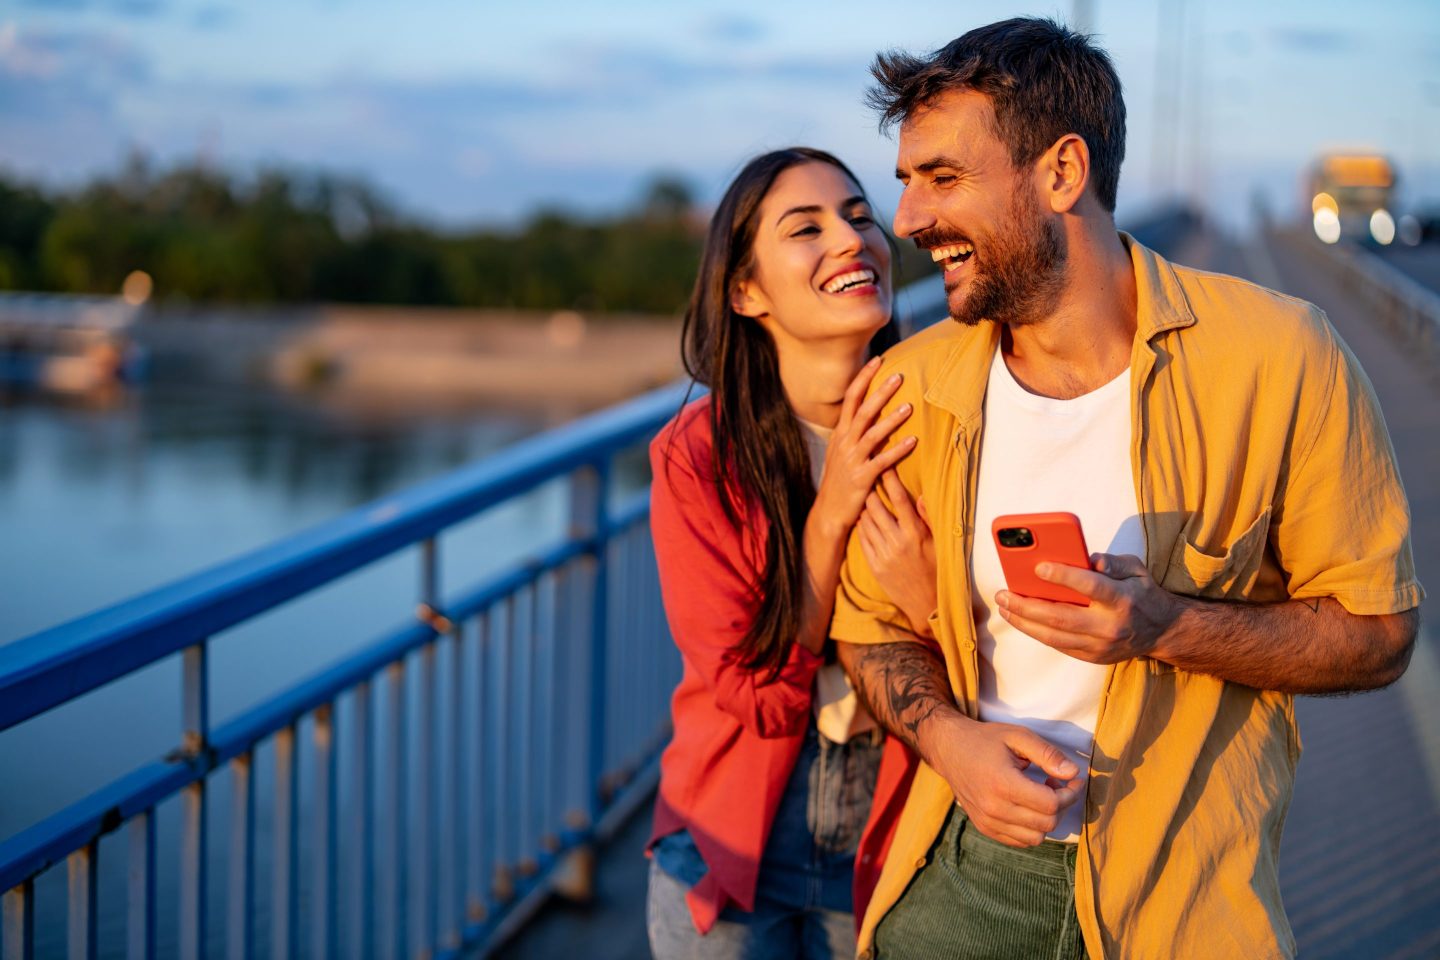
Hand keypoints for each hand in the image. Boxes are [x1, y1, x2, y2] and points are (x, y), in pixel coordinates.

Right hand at [812, 358, 915, 537]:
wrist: (828, 512)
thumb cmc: (839, 481)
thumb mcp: (840, 452)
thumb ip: (851, 432)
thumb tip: (867, 411)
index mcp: (840, 434)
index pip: (851, 399)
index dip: (863, 378)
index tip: (877, 361)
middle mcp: (844, 443)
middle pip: (862, 411)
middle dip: (880, 392)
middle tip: (899, 377)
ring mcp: (852, 460)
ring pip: (872, 434)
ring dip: (891, 419)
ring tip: (909, 406)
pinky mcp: (862, 478)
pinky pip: (882, 461)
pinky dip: (897, 450)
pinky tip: (913, 441)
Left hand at [858, 469, 936, 635]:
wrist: (926, 604)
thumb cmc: (936, 570)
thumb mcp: (938, 543)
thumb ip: (928, 519)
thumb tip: (921, 496)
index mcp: (916, 533)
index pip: (900, 499)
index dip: (891, 479)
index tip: (885, 464)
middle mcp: (897, 542)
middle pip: (877, 507)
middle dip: (871, 489)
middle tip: (868, 476)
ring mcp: (883, 554)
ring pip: (866, 521)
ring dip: (864, 506)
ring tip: (863, 494)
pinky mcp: (874, 565)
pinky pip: (862, 539)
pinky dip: (861, 525)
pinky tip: (862, 518)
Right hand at [923, 711, 1081, 846]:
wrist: (949, 749)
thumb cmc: (985, 740)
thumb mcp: (1017, 736)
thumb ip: (1047, 754)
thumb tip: (1073, 772)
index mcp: (1003, 783)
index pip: (1050, 804)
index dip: (1070, 793)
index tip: (1074, 780)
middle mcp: (994, 808)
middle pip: (1046, 823)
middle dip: (1062, 805)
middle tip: (1056, 784)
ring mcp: (988, 821)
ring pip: (1036, 837)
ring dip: (1047, 819)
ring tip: (1041, 796)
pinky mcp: (985, 827)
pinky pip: (1020, 841)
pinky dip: (1031, 828)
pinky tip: (1028, 807)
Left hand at [995, 553, 1181, 663]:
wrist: (1162, 631)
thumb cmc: (1141, 593)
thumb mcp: (1135, 569)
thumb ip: (1113, 561)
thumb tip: (1088, 559)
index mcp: (1122, 599)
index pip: (1091, 587)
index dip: (1063, 576)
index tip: (1038, 567)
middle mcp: (1110, 626)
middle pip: (1062, 617)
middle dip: (1027, 605)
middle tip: (1003, 593)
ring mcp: (1101, 645)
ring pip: (1054, 636)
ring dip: (1024, 622)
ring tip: (1004, 607)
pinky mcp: (1093, 657)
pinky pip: (1058, 645)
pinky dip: (1037, 632)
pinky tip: (1021, 619)